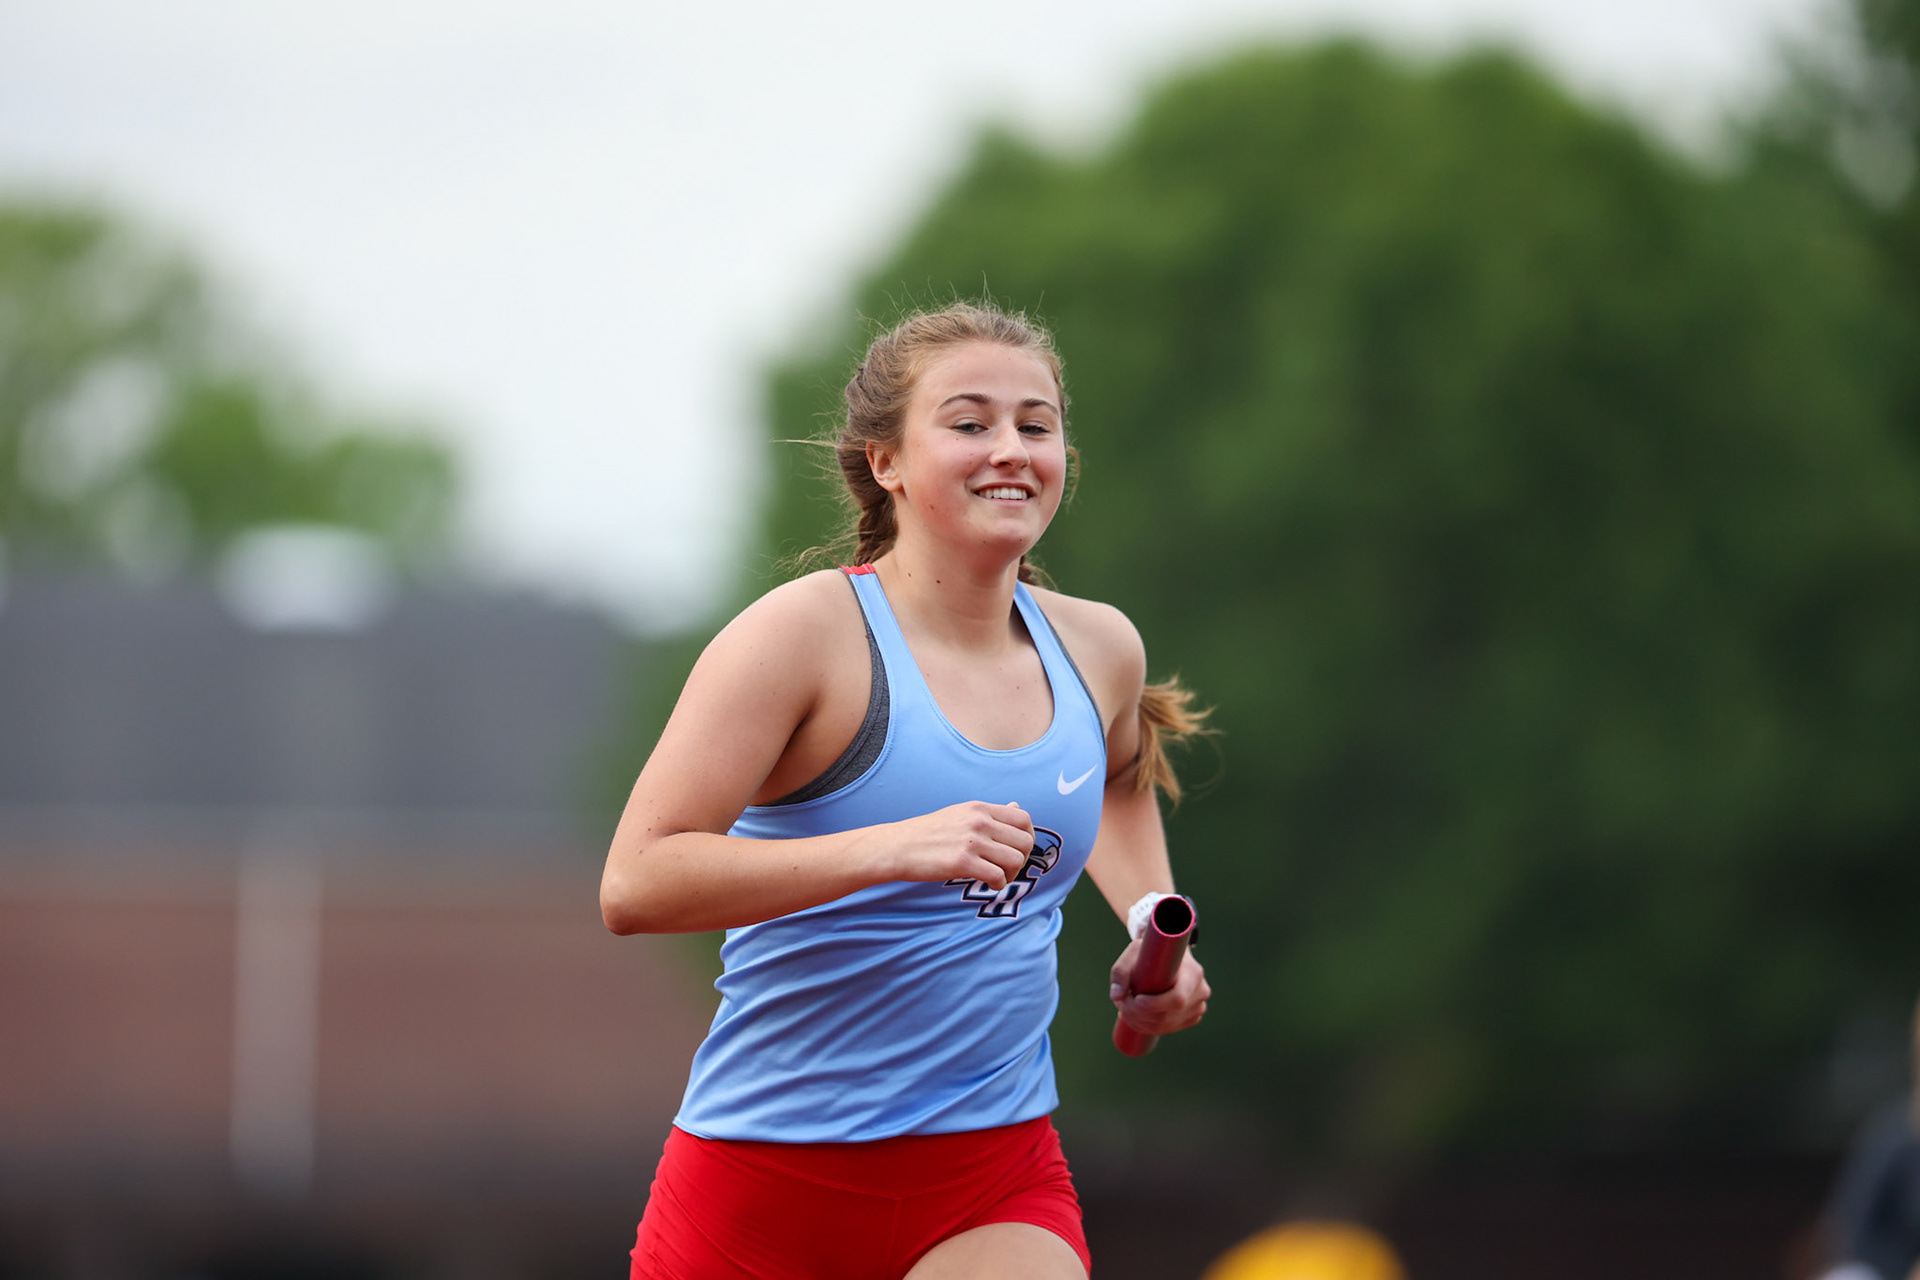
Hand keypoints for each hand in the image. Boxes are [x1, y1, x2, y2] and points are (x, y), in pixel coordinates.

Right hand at [873, 801, 1034, 888]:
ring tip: (998, 877)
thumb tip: (1016, 806)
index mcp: (979, 808)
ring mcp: (971, 841)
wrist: (897, 846)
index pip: (1023, 818)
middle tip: (1008, 868)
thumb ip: (990, 813)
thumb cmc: (929, 833)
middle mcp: (979, 821)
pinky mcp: (962, 863)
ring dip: (1012, 874)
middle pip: (1025, 841)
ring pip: (1016, 860)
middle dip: (1022, 859)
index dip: (1027, 837)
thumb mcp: (960, 813)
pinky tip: (988, 884)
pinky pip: (998, 876)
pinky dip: (998, 885)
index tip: (1017, 849)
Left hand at [1109, 942, 1208, 1036]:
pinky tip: (1136, 1016)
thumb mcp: (1135, 952)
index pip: (1177, 999)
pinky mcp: (1191, 1017)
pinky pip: (1168, 1029)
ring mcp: (1198, 1007)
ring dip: (1139, 1022)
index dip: (1154, 1005)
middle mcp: (1200, 992)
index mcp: (1193, 973)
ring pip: (1165, 1026)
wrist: (1170, 955)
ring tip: (1125, 1007)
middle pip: (1167, 1016)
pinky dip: (1148, 1027)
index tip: (1134, 999)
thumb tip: (1116, 996)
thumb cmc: (1153, 951)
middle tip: (1121, 1003)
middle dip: (1138, 1014)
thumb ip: (1121, 971)